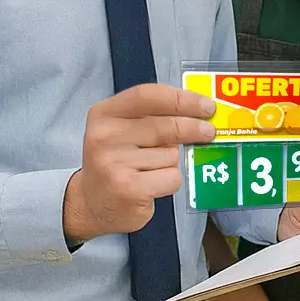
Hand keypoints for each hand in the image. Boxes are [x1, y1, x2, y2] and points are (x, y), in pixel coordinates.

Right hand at [64, 84, 215, 242]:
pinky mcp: (128, 188)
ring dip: (171, 162)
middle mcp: (105, 136)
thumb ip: (152, 117)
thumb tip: (197, 112)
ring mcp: (114, 163)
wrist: (91, 204)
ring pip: (171, 154)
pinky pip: (171, 177)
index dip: (182, 99)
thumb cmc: (115, 163)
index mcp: (104, 114)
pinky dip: (170, 181)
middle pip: (166, 125)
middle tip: (208, 132)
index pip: (149, 96)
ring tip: (150, 170)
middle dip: (194, 128)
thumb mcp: (122, 131)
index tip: (204, 105)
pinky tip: (152, 185)